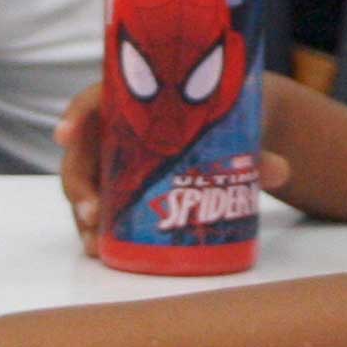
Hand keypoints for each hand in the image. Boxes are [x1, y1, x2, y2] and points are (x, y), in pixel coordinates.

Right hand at [55, 76, 295, 252]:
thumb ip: (254, 150)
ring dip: (83, 212)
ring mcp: (114, 159)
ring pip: (86, 182)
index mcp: (133, 96)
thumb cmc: (229, 115)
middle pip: (82, 150)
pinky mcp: (121, 186)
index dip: (75, 115)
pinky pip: (102, 205)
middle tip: (92, 211)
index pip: (93, 100)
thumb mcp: (239, 126)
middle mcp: (115, 127)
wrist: (235, 129)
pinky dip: (97, 228)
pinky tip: (99, 250)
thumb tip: (281, 171)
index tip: (65, 136)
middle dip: (78, 181)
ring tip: (93, 241)